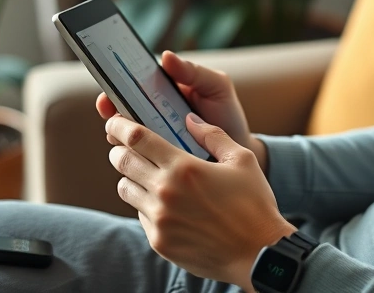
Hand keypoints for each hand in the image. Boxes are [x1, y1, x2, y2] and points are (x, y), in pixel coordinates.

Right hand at [96, 50, 268, 172]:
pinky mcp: (156, 159)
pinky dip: (135, 158)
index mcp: (161, 92)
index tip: (108, 96)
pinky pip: (137, 158)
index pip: (130, 86)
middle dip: (112, 115)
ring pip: (124, 137)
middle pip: (120, 113)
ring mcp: (152, 138)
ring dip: (122, 138)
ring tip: (133, 140)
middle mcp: (151, 114)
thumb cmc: (226, 113)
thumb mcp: (216, 87)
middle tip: (114, 118)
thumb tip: (166, 56)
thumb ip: (193, 72)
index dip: (115, 89)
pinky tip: (143, 159)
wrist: (237, 149)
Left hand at [106, 112, 296, 289]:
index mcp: (184, 168)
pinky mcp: (158, 241)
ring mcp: (159, 219)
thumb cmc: (254, 204)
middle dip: (119, 150)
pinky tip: (168, 205)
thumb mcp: (242, 160)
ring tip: (147, 176)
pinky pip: (140, 215)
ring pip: (125, 189)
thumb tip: (191, 120)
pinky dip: (146, 205)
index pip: (138, 139)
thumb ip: (213, 136)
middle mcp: (165, 192)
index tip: (115, 123)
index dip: (120, 127)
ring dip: (131, 178)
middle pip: (122, 162)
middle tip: (127, 148)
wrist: (258, 253)